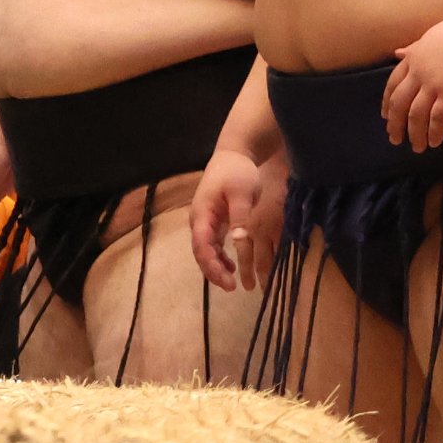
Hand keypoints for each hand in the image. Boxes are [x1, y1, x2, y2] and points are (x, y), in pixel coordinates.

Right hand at [187, 144, 281, 294]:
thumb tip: (238, 240)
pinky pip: (212, 244)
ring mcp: (205, 222)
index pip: (202, 247)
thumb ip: (239, 216)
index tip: (226, 280)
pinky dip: (219, 257)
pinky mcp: (214, 221)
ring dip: (215, 267)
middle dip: (213, 272)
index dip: (211, 266)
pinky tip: (231, 267)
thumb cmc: (237, 171)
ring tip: (231, 283)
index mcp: (202, 215)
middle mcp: (199, 221)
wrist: (233, 154)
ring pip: (205, 251)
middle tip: (231, 287)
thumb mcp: (242, 192)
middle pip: (201, 253)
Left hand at [381, 10, 442, 152]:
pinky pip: (438, 117)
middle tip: (394, 139)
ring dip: (414, 133)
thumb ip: (414, 49)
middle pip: (399, 103)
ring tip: (417, 147)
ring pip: (416, 114)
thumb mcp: (432, 37)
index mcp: (414, 58)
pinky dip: (434, 132)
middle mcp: (419, 72)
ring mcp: (434, 83)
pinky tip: (435, 142)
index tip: (385, 116)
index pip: (392, 83)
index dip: (387, 102)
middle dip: (395, 124)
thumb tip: (397, 53)